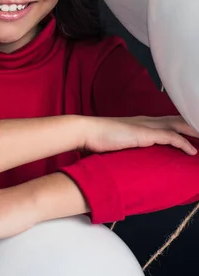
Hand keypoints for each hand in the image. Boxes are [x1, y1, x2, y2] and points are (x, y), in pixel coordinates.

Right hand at [83, 115, 198, 154]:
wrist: (86, 132)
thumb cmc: (98, 138)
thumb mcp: (119, 141)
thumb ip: (128, 145)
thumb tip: (130, 156)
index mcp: (142, 122)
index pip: (169, 120)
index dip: (183, 124)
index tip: (195, 131)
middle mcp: (147, 121)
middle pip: (178, 119)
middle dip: (193, 125)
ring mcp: (146, 126)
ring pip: (178, 125)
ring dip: (194, 131)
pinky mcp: (144, 134)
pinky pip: (170, 137)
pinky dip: (183, 143)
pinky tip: (192, 152)